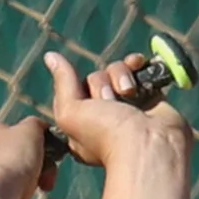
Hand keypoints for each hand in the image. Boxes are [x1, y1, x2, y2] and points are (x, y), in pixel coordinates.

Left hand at [44, 50, 190, 172]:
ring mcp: (126, 104)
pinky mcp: (147, 94)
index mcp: (81, 124)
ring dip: (121, 76)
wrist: (147, 142)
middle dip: (102, 85)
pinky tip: (138, 64)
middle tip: (110, 104)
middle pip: (95, 78)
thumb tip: (50, 56)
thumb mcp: (70, 113)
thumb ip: (62, 84)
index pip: (74, 90)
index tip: (87, 104)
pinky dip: (136, 64)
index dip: (80, 90)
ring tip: (129, 93)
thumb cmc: (105, 134)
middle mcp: (104, 114)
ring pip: (115, 70)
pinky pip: (137, 68)